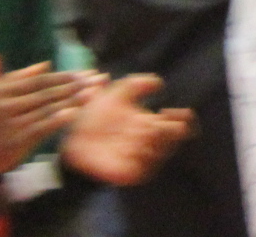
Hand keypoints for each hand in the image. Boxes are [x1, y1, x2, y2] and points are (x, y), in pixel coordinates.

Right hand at [0, 64, 91, 175]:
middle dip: (74, 85)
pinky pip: (40, 129)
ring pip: (47, 109)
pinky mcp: (15, 143)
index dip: (63, 76)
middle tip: (97, 79)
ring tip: (93, 93)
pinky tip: (73, 113)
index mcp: (1, 90)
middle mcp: (6, 105)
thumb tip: (45, 64)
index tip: (84, 73)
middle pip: (47, 93)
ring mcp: (11, 124)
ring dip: (72, 100)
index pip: (39, 81)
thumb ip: (16, 78)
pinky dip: (57, 120)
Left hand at [58, 74, 193, 186]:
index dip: (182, 119)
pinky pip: (143, 171)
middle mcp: (148, 142)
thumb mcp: (118, 92)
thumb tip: (160, 83)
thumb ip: (138, 84)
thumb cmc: (96, 112)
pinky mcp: (128, 173)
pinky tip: (132, 147)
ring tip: (144, 131)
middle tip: (156, 122)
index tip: (171, 111)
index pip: (178, 125)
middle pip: (172, 140)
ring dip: (155, 143)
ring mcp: (139, 158)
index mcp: (150, 123)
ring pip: (160, 155)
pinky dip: (141, 160)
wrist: (73, 132)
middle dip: (169, 132)